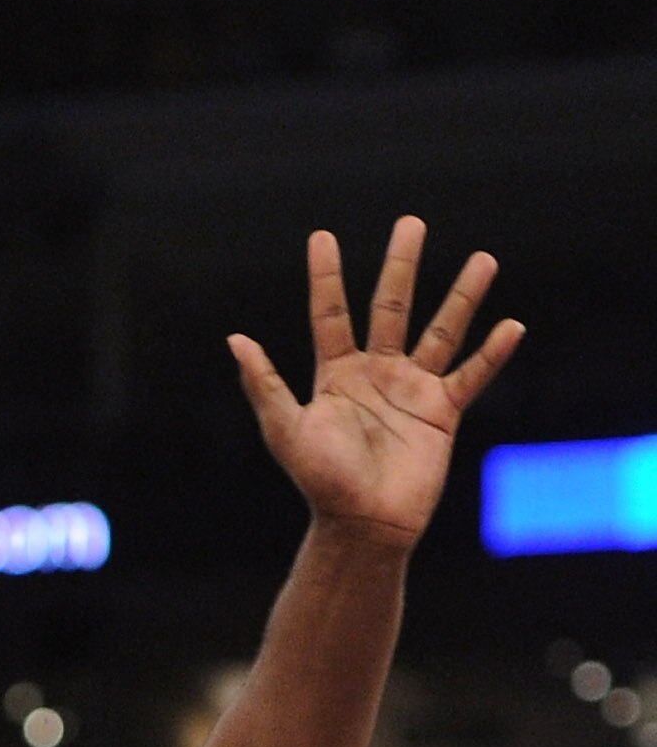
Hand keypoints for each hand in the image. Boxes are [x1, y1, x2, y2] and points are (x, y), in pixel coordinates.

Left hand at [230, 216, 524, 546]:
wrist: (364, 523)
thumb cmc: (319, 480)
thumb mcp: (285, 429)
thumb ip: (264, 383)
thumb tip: (235, 339)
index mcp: (334, 372)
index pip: (329, 312)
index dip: (325, 275)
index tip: (322, 236)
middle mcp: (375, 372)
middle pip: (391, 306)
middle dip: (401, 265)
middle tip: (411, 223)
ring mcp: (411, 389)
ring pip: (441, 331)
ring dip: (462, 296)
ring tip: (483, 259)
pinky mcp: (442, 412)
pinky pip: (472, 375)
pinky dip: (492, 353)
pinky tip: (511, 326)